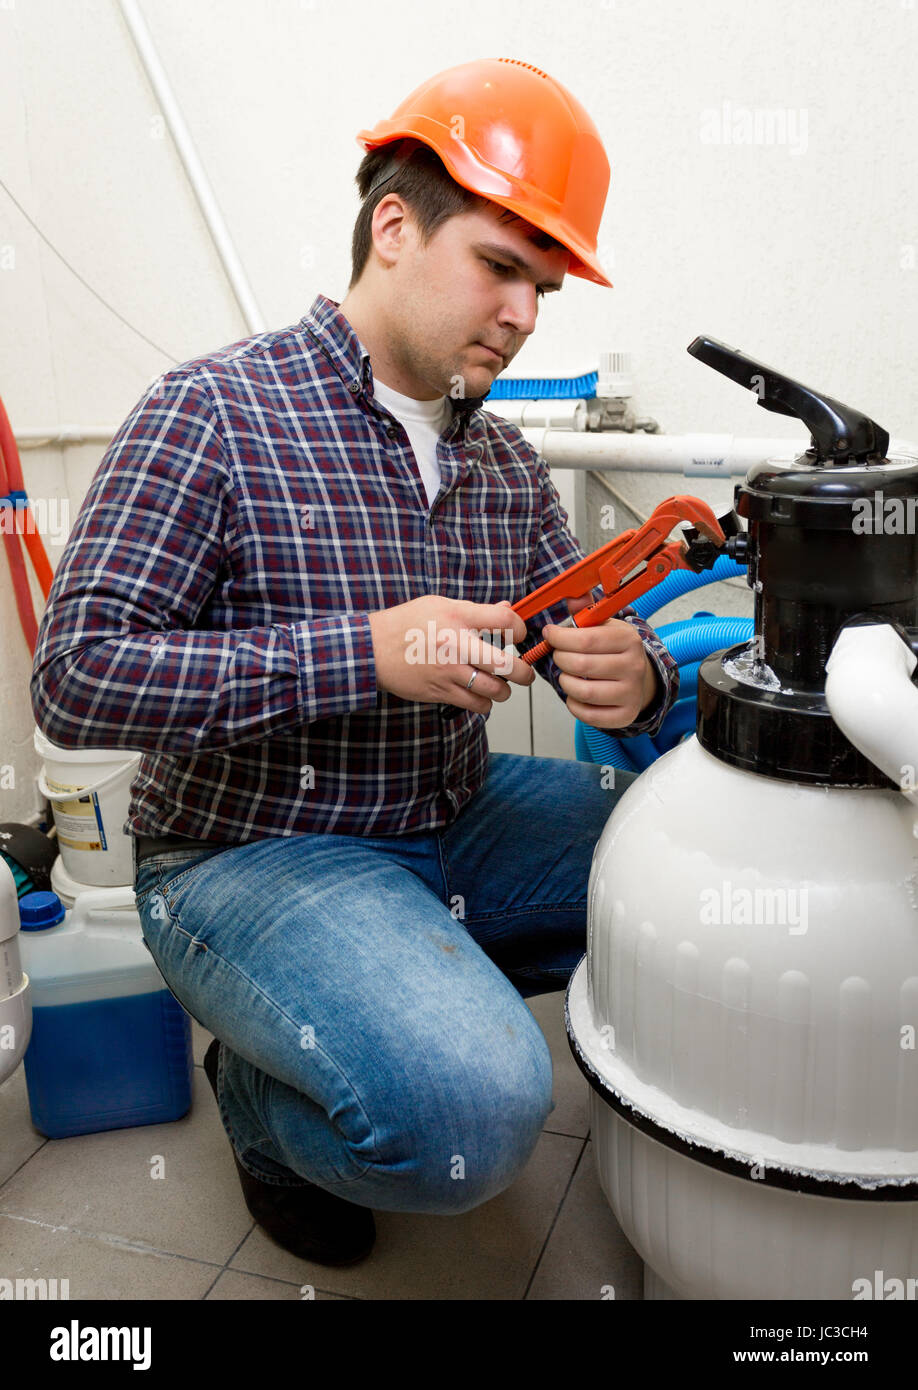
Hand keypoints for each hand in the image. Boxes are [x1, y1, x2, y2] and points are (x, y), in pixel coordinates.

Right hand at [368, 595, 535, 712]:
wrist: (372, 649)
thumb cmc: (405, 624)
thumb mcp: (439, 605)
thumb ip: (475, 610)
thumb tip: (506, 610)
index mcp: (458, 617)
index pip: (506, 621)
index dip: (521, 630)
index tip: (519, 636)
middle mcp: (456, 644)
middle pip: (507, 664)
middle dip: (524, 672)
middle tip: (523, 672)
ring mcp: (449, 671)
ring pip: (496, 690)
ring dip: (504, 690)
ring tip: (500, 685)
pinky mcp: (441, 692)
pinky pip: (476, 704)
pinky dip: (484, 703)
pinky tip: (480, 694)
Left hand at [542, 596, 657, 728]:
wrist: (639, 678)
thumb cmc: (614, 650)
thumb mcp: (604, 625)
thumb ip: (585, 610)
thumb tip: (572, 596)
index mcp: (628, 639)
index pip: (586, 639)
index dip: (560, 638)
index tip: (549, 635)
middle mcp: (633, 666)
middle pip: (581, 665)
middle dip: (560, 659)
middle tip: (558, 655)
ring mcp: (631, 692)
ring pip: (583, 691)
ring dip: (565, 682)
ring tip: (566, 675)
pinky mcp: (625, 715)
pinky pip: (589, 715)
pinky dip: (574, 705)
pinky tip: (575, 694)